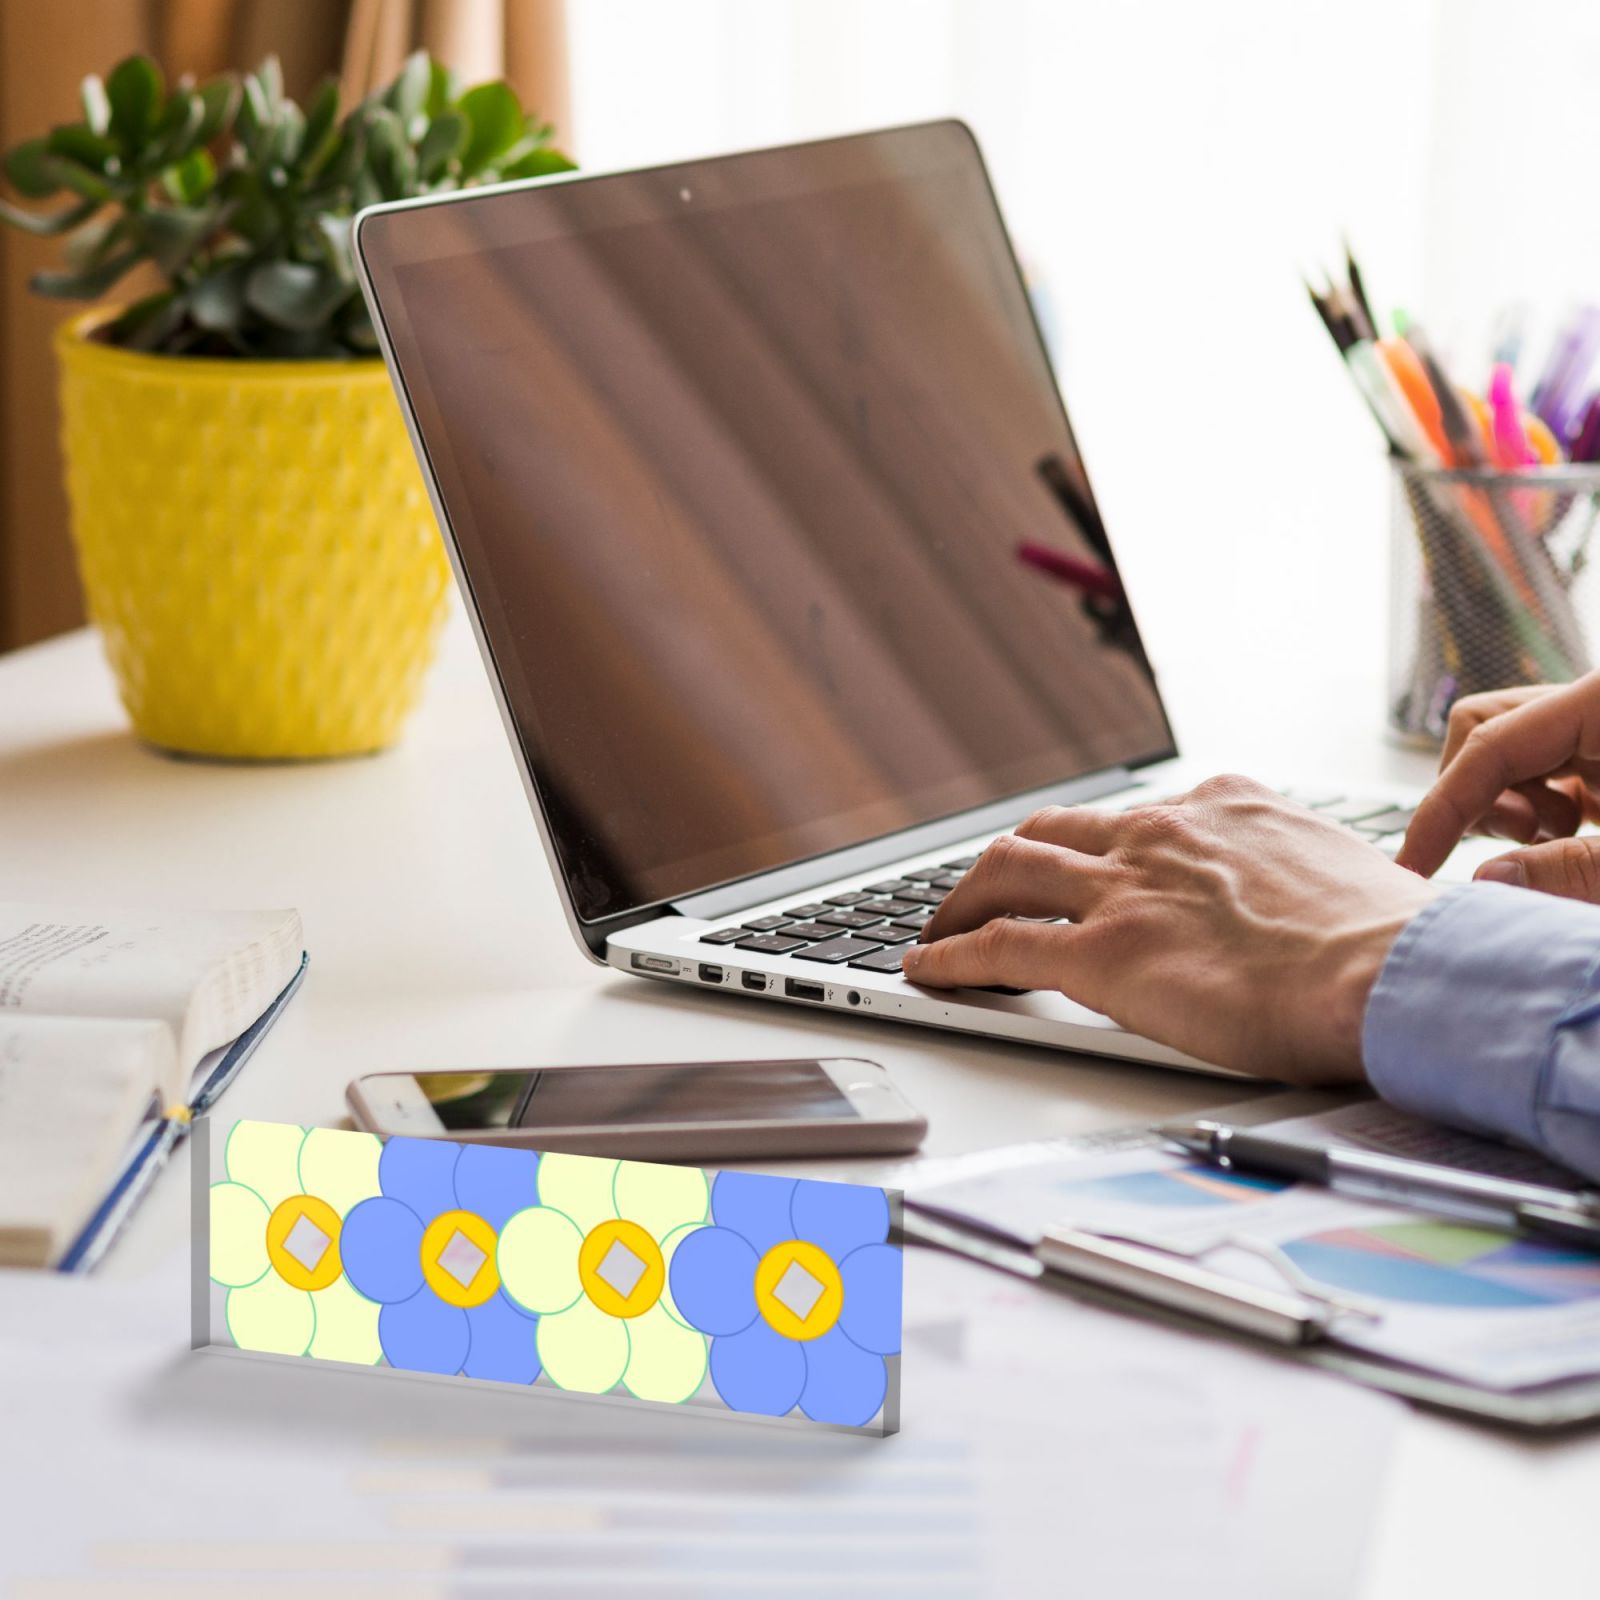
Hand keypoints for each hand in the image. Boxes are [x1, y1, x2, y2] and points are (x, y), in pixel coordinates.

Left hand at [899, 776, 1443, 1081]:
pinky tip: (930, 968)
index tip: (1085, 865)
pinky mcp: (1103, 955)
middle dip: (1010, 859)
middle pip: (1052, 831)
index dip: (1096, 846)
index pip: (1135, 818)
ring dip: (964, 898)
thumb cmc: (1395, 944)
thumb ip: (1301, 880)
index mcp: (1226, 808)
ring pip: (1008, 871)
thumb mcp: (1346, 879)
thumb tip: (1315, 912)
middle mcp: (1163, 834)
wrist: (1399, 974)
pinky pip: (999, 946)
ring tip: (942, 925)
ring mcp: (1126, 889)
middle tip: (990, 889)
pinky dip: (953, 955)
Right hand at [1397, 674, 1599, 897]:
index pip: (1491, 742)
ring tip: (1566, 839)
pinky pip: (1544, 769)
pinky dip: (1539, 812)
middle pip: (1486, 731)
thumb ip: (1576, 871)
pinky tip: (1573, 837)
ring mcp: (1595, 728)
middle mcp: (1591, 704)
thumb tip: (1486, 877)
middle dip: (1480, 796)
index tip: (1412, 865)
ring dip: (1514, 806)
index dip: (1443, 806)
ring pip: (1507, 752)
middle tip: (1525, 842)